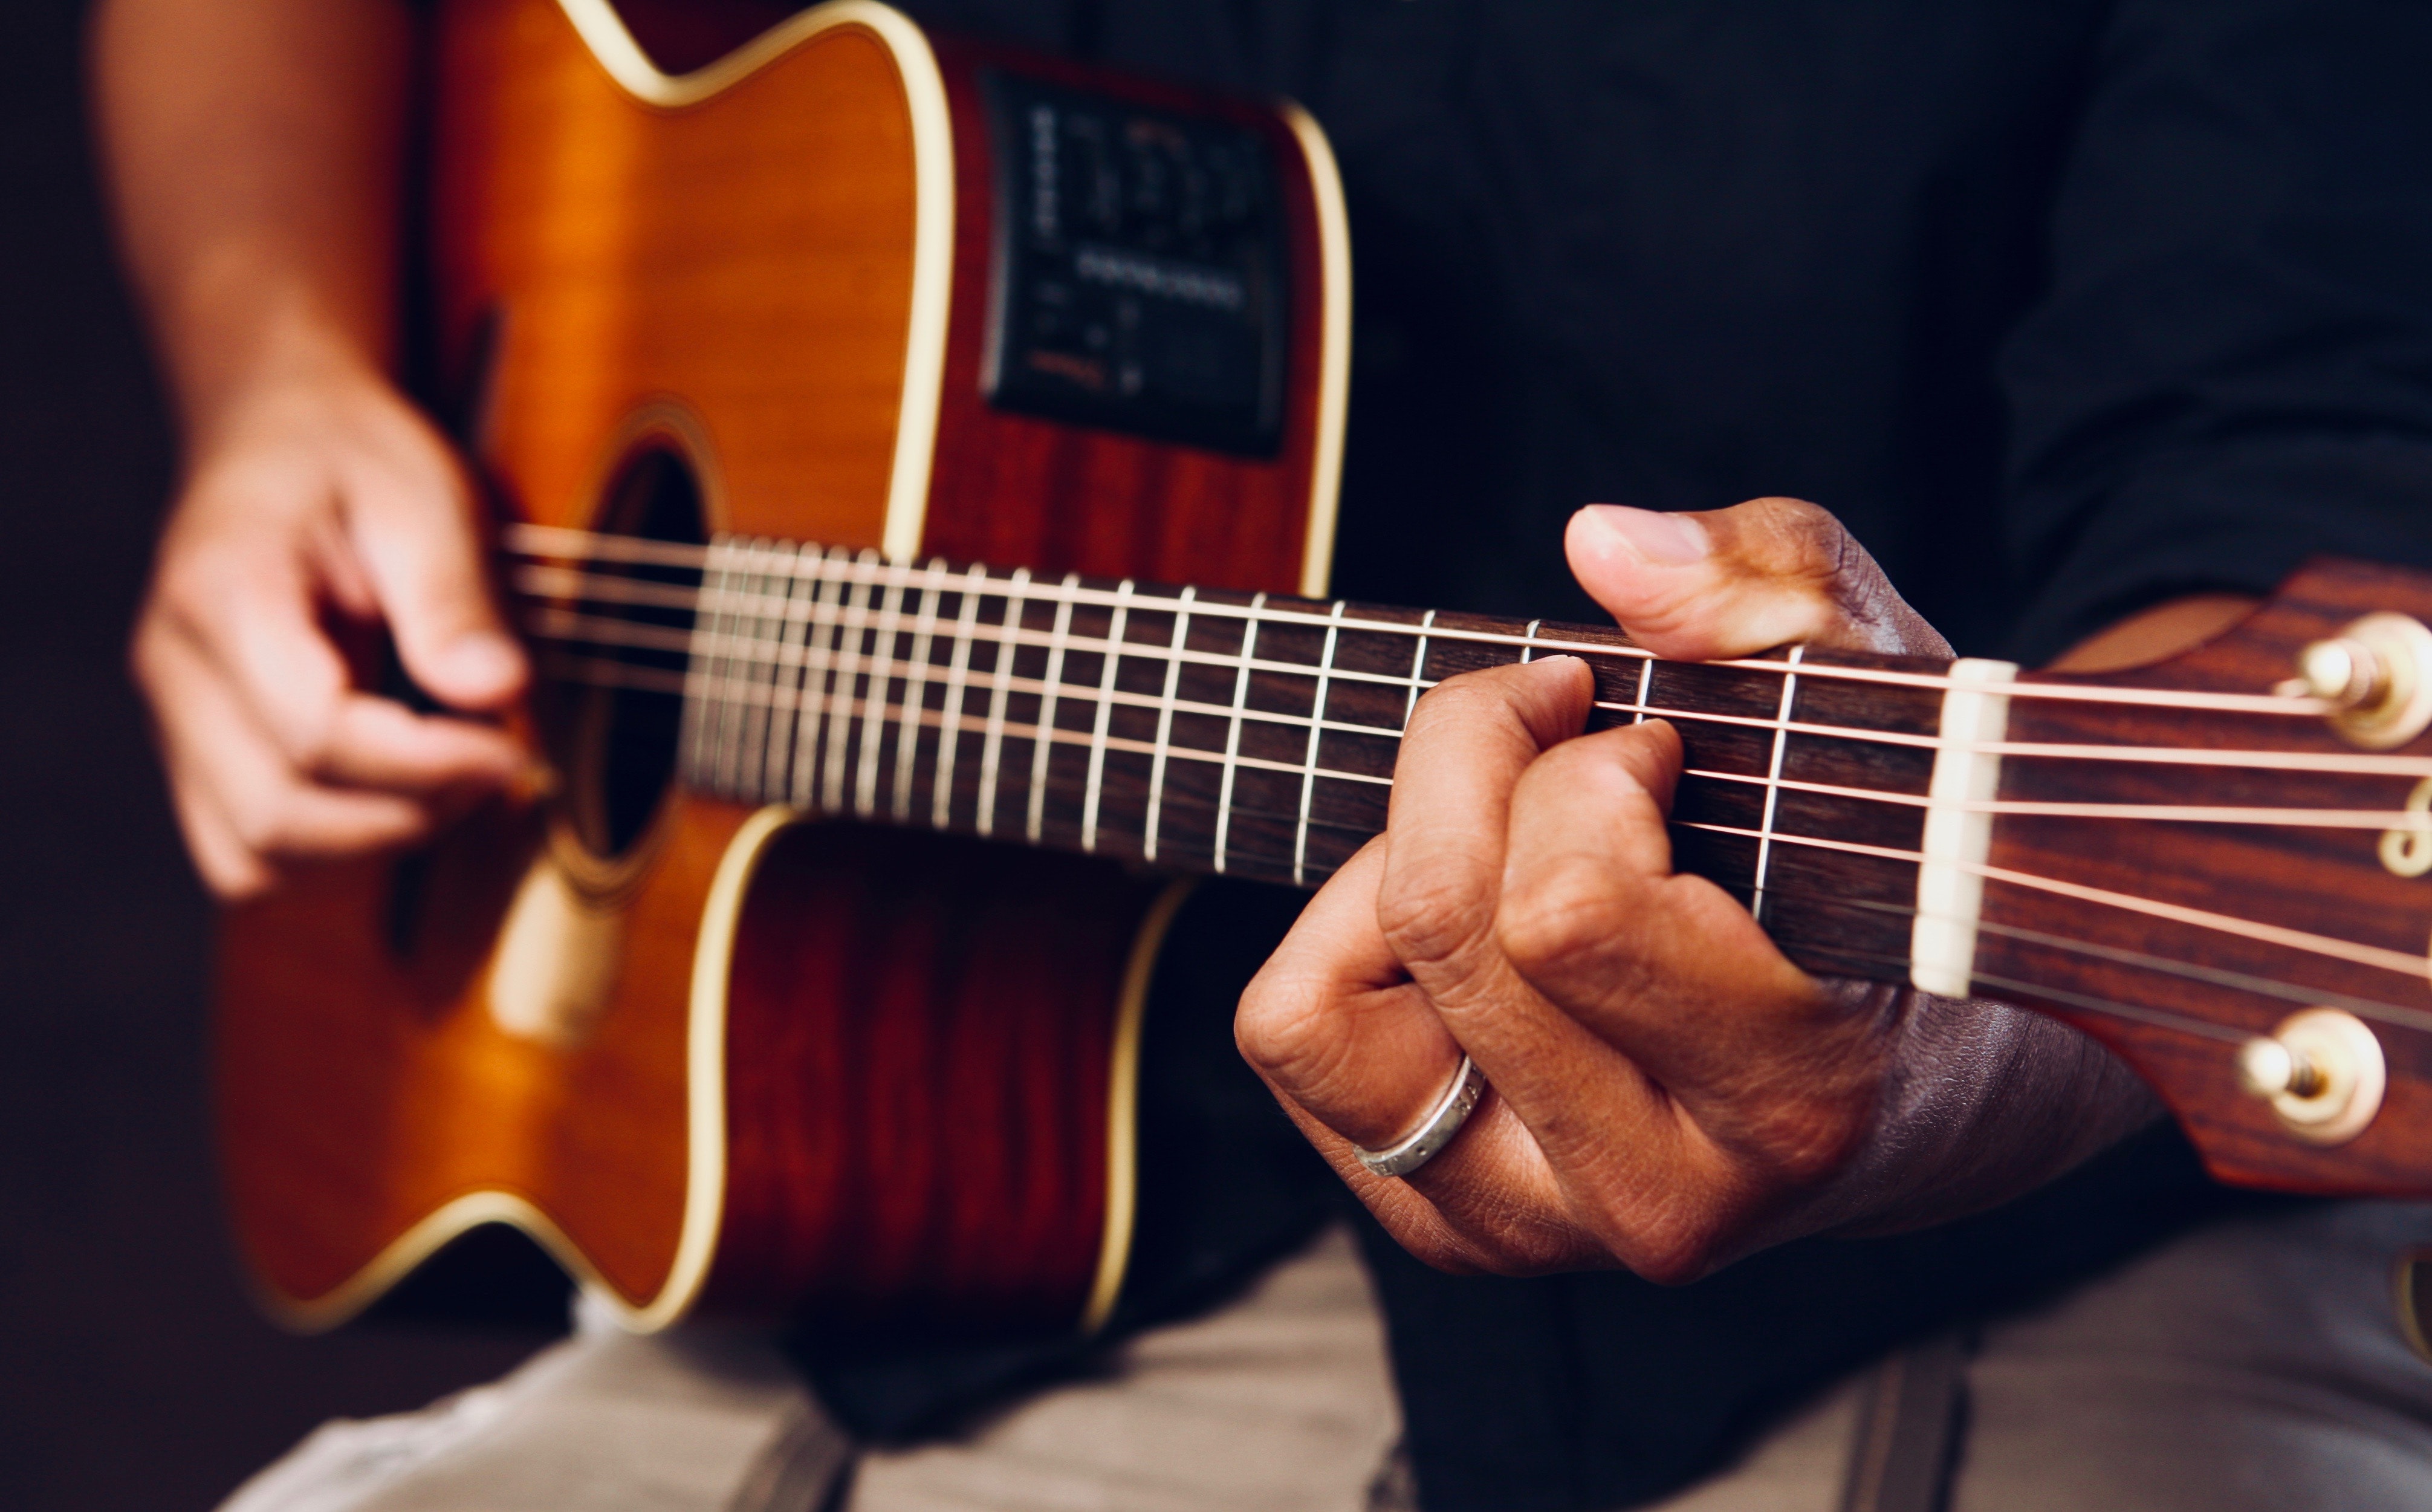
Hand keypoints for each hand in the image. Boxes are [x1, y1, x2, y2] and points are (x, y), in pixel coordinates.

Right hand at [131, 366, 527, 899]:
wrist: (279, 433)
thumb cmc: (353, 457)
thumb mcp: (424, 495)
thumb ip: (454, 597)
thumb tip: (498, 693)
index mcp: (222, 592)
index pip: (313, 733)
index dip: (424, 764)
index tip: (510, 745)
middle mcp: (172, 669)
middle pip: (276, 813)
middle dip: (407, 813)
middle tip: (498, 764)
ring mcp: (175, 720)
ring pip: (252, 856)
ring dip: (371, 844)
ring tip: (455, 780)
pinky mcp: (197, 754)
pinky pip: (247, 852)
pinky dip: (331, 851)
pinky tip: (405, 796)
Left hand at [1236, 498, 2157, 1279]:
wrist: (1932, 1085)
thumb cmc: (1899, 869)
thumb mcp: (1885, 692)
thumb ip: (1774, 592)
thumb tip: (1601, 545)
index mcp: (1794, 1100)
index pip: (1565, 910)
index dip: (1579, 769)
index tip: (1647, 738)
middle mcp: (1655, 1199)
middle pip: (1440, 925)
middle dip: (1475, 767)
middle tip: (1562, 736)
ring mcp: (1536, 1231)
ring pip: (1316, 1013)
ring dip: (1389, 872)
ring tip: (1505, 838)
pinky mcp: (1449, 1227)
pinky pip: (1297, 1042)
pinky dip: (1346, 944)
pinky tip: (1468, 920)